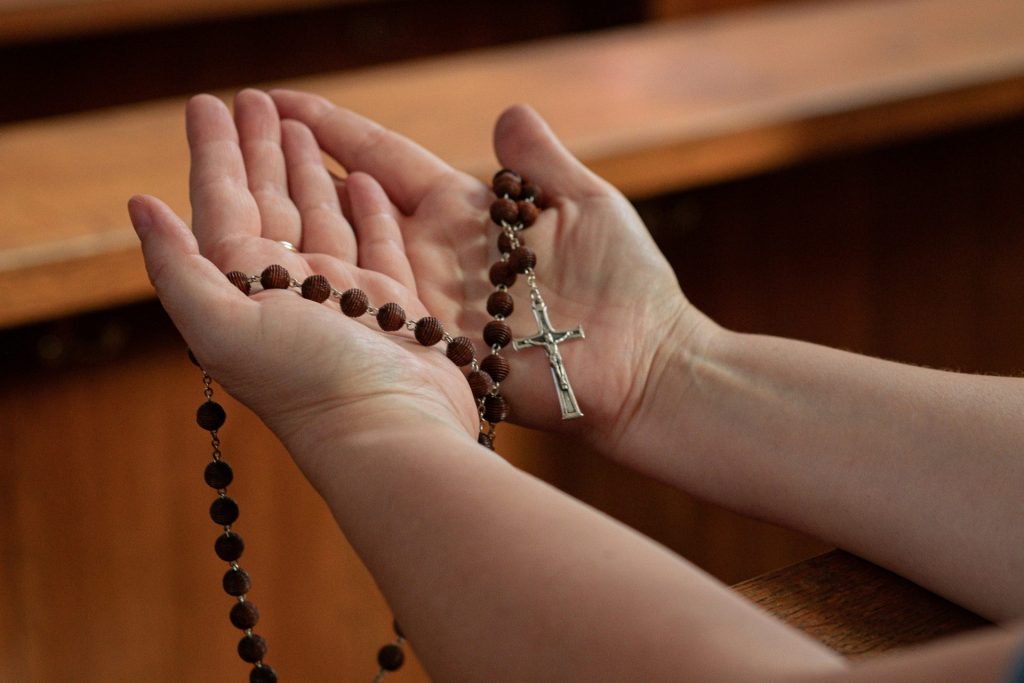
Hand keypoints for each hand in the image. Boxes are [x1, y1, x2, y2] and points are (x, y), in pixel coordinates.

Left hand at [129, 90, 480, 461]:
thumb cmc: (307, 383)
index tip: (209, 105)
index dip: (214, 153)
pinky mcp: (393, 303)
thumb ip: (176, 266)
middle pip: (272, 202)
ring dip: (311, 170)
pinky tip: (361, 179)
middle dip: (261, 150)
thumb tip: (139, 205)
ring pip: (325, 216)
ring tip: (304, 127)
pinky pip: (379, 242)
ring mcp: (345, 295)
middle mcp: (292, 289)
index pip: (223, 204)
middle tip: (257, 99)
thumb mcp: (221, 326)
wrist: (391, 433)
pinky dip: (369, 209)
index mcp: (245, 288)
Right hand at [269, 89, 710, 450]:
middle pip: (350, 203)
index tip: (280, 102)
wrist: (644, 368)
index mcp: (468, 211)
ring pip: (349, 256)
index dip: (333, 131)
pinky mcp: (434, 345)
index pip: (384, 159)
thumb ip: (539, 162)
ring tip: (237, 192)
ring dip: (297, 225)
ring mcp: (429, 300)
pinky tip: (281, 272)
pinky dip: (331, 291)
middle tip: (236, 136)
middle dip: (294, 169)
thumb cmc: (629, 286)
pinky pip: (374, 313)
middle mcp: (436, 253)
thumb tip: (508, 112)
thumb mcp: (586, 203)